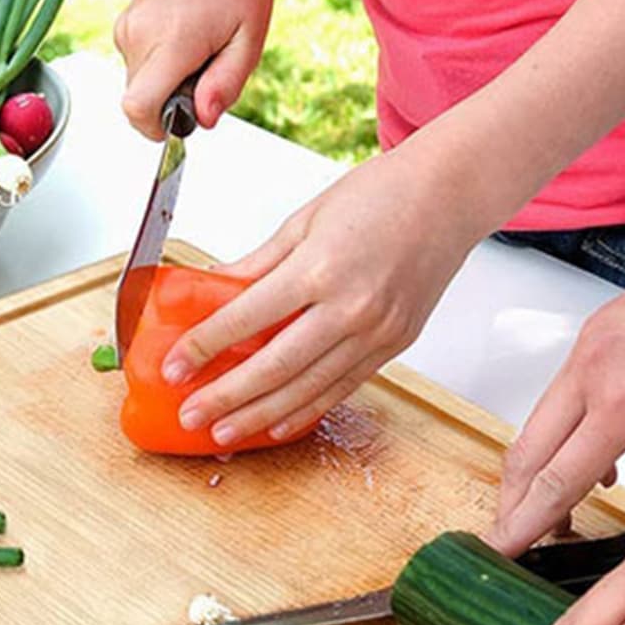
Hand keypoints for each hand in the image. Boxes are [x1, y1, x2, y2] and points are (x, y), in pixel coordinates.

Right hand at [114, 0, 275, 138]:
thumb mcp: (248, 42)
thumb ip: (224, 86)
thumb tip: (202, 120)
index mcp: (170, 42)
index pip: (137, 108)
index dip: (158, 128)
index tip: (184, 120)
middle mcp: (138, 35)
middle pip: (140, 100)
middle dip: (171, 102)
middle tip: (206, 73)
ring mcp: (127, 26)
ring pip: (139, 82)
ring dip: (168, 81)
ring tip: (200, 49)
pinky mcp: (125, 21)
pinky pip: (137, 62)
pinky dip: (160, 64)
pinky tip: (186, 37)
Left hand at [160, 134, 490, 445]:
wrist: (449, 196)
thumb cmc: (381, 194)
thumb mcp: (305, 219)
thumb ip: (258, 262)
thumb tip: (213, 288)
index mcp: (319, 268)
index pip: (247, 318)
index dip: (204, 347)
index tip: (175, 367)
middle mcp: (350, 307)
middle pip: (275, 366)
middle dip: (226, 396)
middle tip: (191, 413)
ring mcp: (377, 332)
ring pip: (308, 388)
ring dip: (261, 414)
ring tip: (225, 430)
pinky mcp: (395, 345)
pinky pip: (344, 387)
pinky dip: (308, 409)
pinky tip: (278, 423)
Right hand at [489, 220, 624, 556]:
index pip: (558, 481)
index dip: (525, 526)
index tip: (500, 556)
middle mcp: (593, 370)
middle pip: (526, 455)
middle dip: (514, 507)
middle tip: (514, 548)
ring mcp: (588, 347)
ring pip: (537, 425)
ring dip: (537, 473)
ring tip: (558, 519)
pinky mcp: (595, 333)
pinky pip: (561, 397)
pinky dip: (562, 437)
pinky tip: (600, 467)